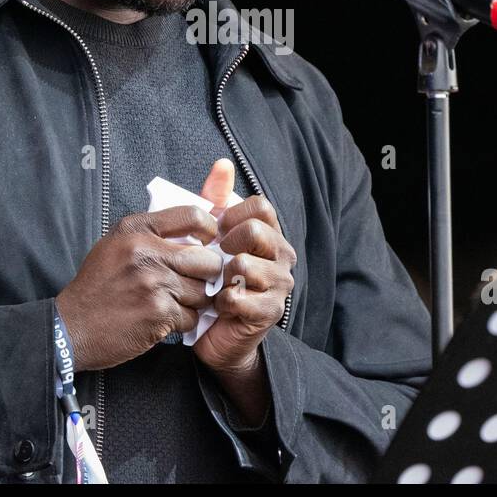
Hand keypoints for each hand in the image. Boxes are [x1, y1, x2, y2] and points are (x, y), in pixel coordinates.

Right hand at [55, 205, 224, 370]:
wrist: (71, 326)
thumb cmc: (96, 286)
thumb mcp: (115, 245)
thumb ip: (150, 234)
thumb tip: (193, 234)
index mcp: (136, 228)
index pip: (193, 216)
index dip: (209, 231)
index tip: (208, 244)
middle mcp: (146, 251)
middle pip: (207, 259)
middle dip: (206, 275)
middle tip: (194, 283)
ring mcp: (154, 282)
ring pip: (202, 292)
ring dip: (192, 302)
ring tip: (171, 303)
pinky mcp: (159, 312)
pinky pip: (191, 317)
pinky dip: (181, 322)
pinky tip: (162, 320)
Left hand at [190, 159, 296, 376]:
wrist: (217, 332)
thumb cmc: (215, 280)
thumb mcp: (214, 237)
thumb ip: (217, 200)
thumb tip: (222, 164)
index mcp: (271, 234)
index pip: (260, 206)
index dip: (231, 215)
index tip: (214, 233)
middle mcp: (283, 256)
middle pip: (254, 230)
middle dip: (225, 244)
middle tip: (213, 260)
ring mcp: (281, 284)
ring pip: (245, 264)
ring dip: (219, 277)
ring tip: (215, 286)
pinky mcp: (271, 312)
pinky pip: (238, 297)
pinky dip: (220, 302)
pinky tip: (218, 307)